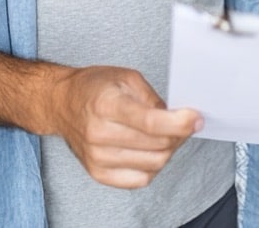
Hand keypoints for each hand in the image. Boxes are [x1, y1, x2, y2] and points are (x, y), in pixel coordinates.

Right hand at [42, 65, 201, 187]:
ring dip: (168, 150)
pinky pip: (139, 180)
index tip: (197, 119)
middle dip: (179, 135)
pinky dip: (153, 166)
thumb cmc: (95, 87)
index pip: (151, 123)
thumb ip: (154, 98)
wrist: (62, 103)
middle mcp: (99, 134)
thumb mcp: (127, 78)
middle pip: (157, 146)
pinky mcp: (98, 173)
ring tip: (166, 135)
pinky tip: (150, 150)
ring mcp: (97, 157)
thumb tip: (178, 118)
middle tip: (183, 123)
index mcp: (106, 104)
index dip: (180, 123)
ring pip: (153, 165)